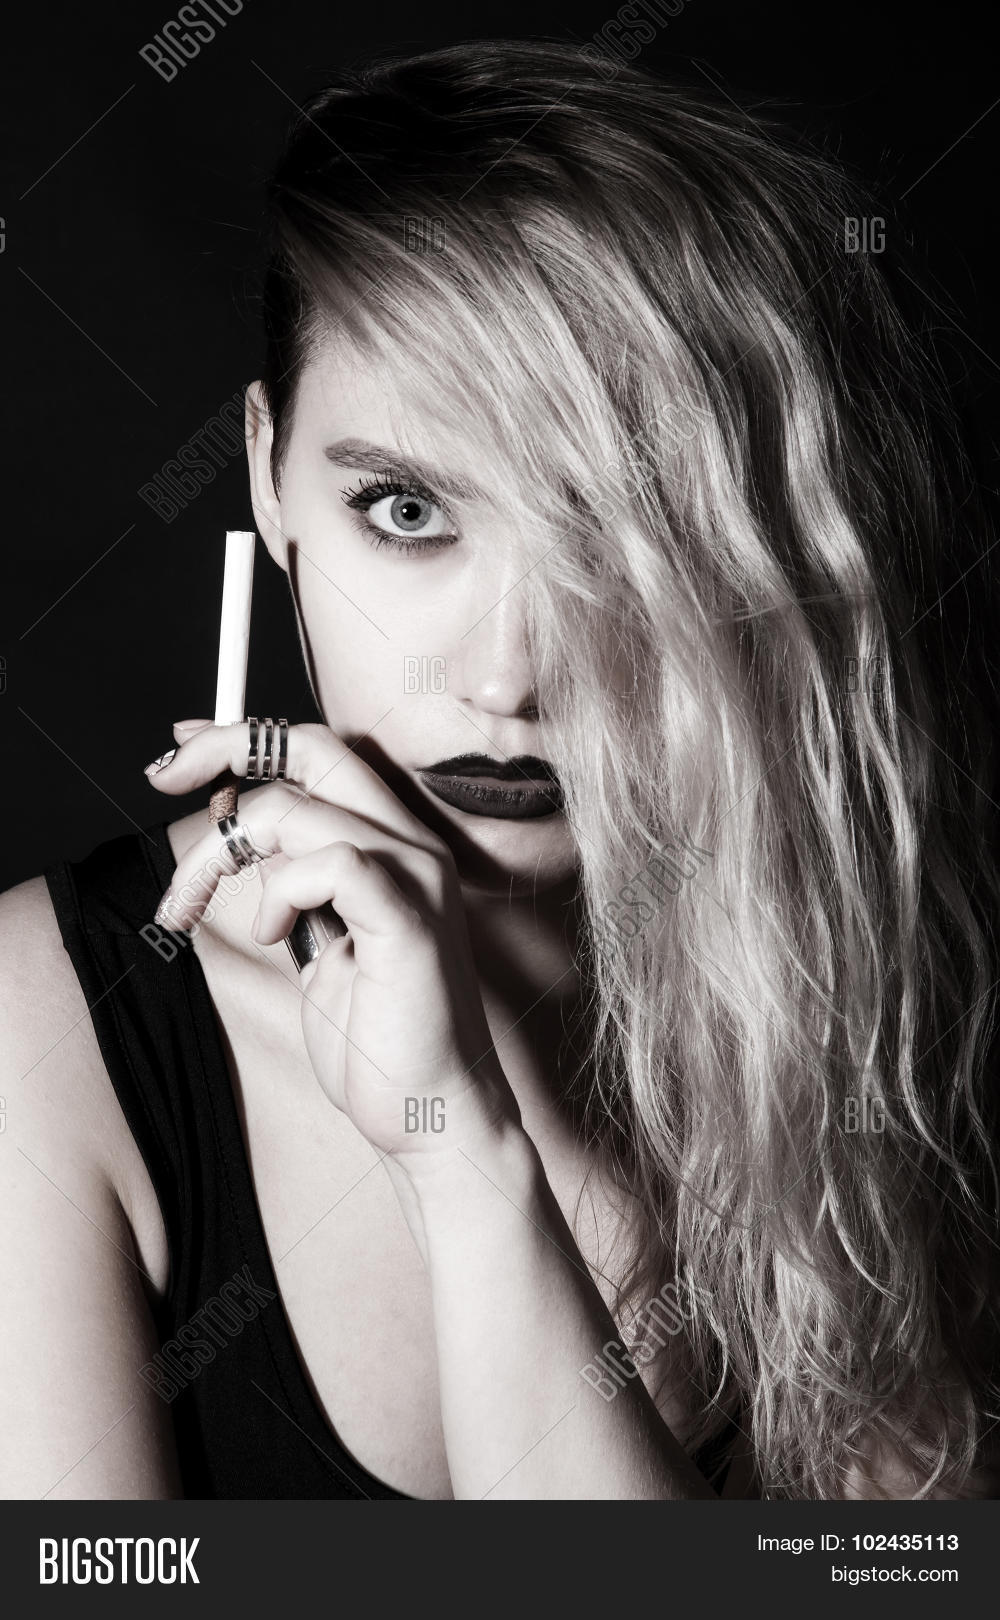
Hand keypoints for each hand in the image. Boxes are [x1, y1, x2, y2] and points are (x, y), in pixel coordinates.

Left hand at [146, 720, 520, 1167]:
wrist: (432, 1112)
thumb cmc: (379, 1039)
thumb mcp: (317, 940)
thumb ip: (290, 881)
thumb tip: (239, 830)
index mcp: (394, 844)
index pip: (320, 752)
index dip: (246, 738)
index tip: (183, 751)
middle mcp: (412, 844)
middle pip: (314, 746)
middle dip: (227, 746)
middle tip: (164, 774)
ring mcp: (416, 876)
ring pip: (297, 808)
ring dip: (221, 853)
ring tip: (193, 908)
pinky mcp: (408, 917)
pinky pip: (329, 862)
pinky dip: (281, 892)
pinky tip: (275, 935)